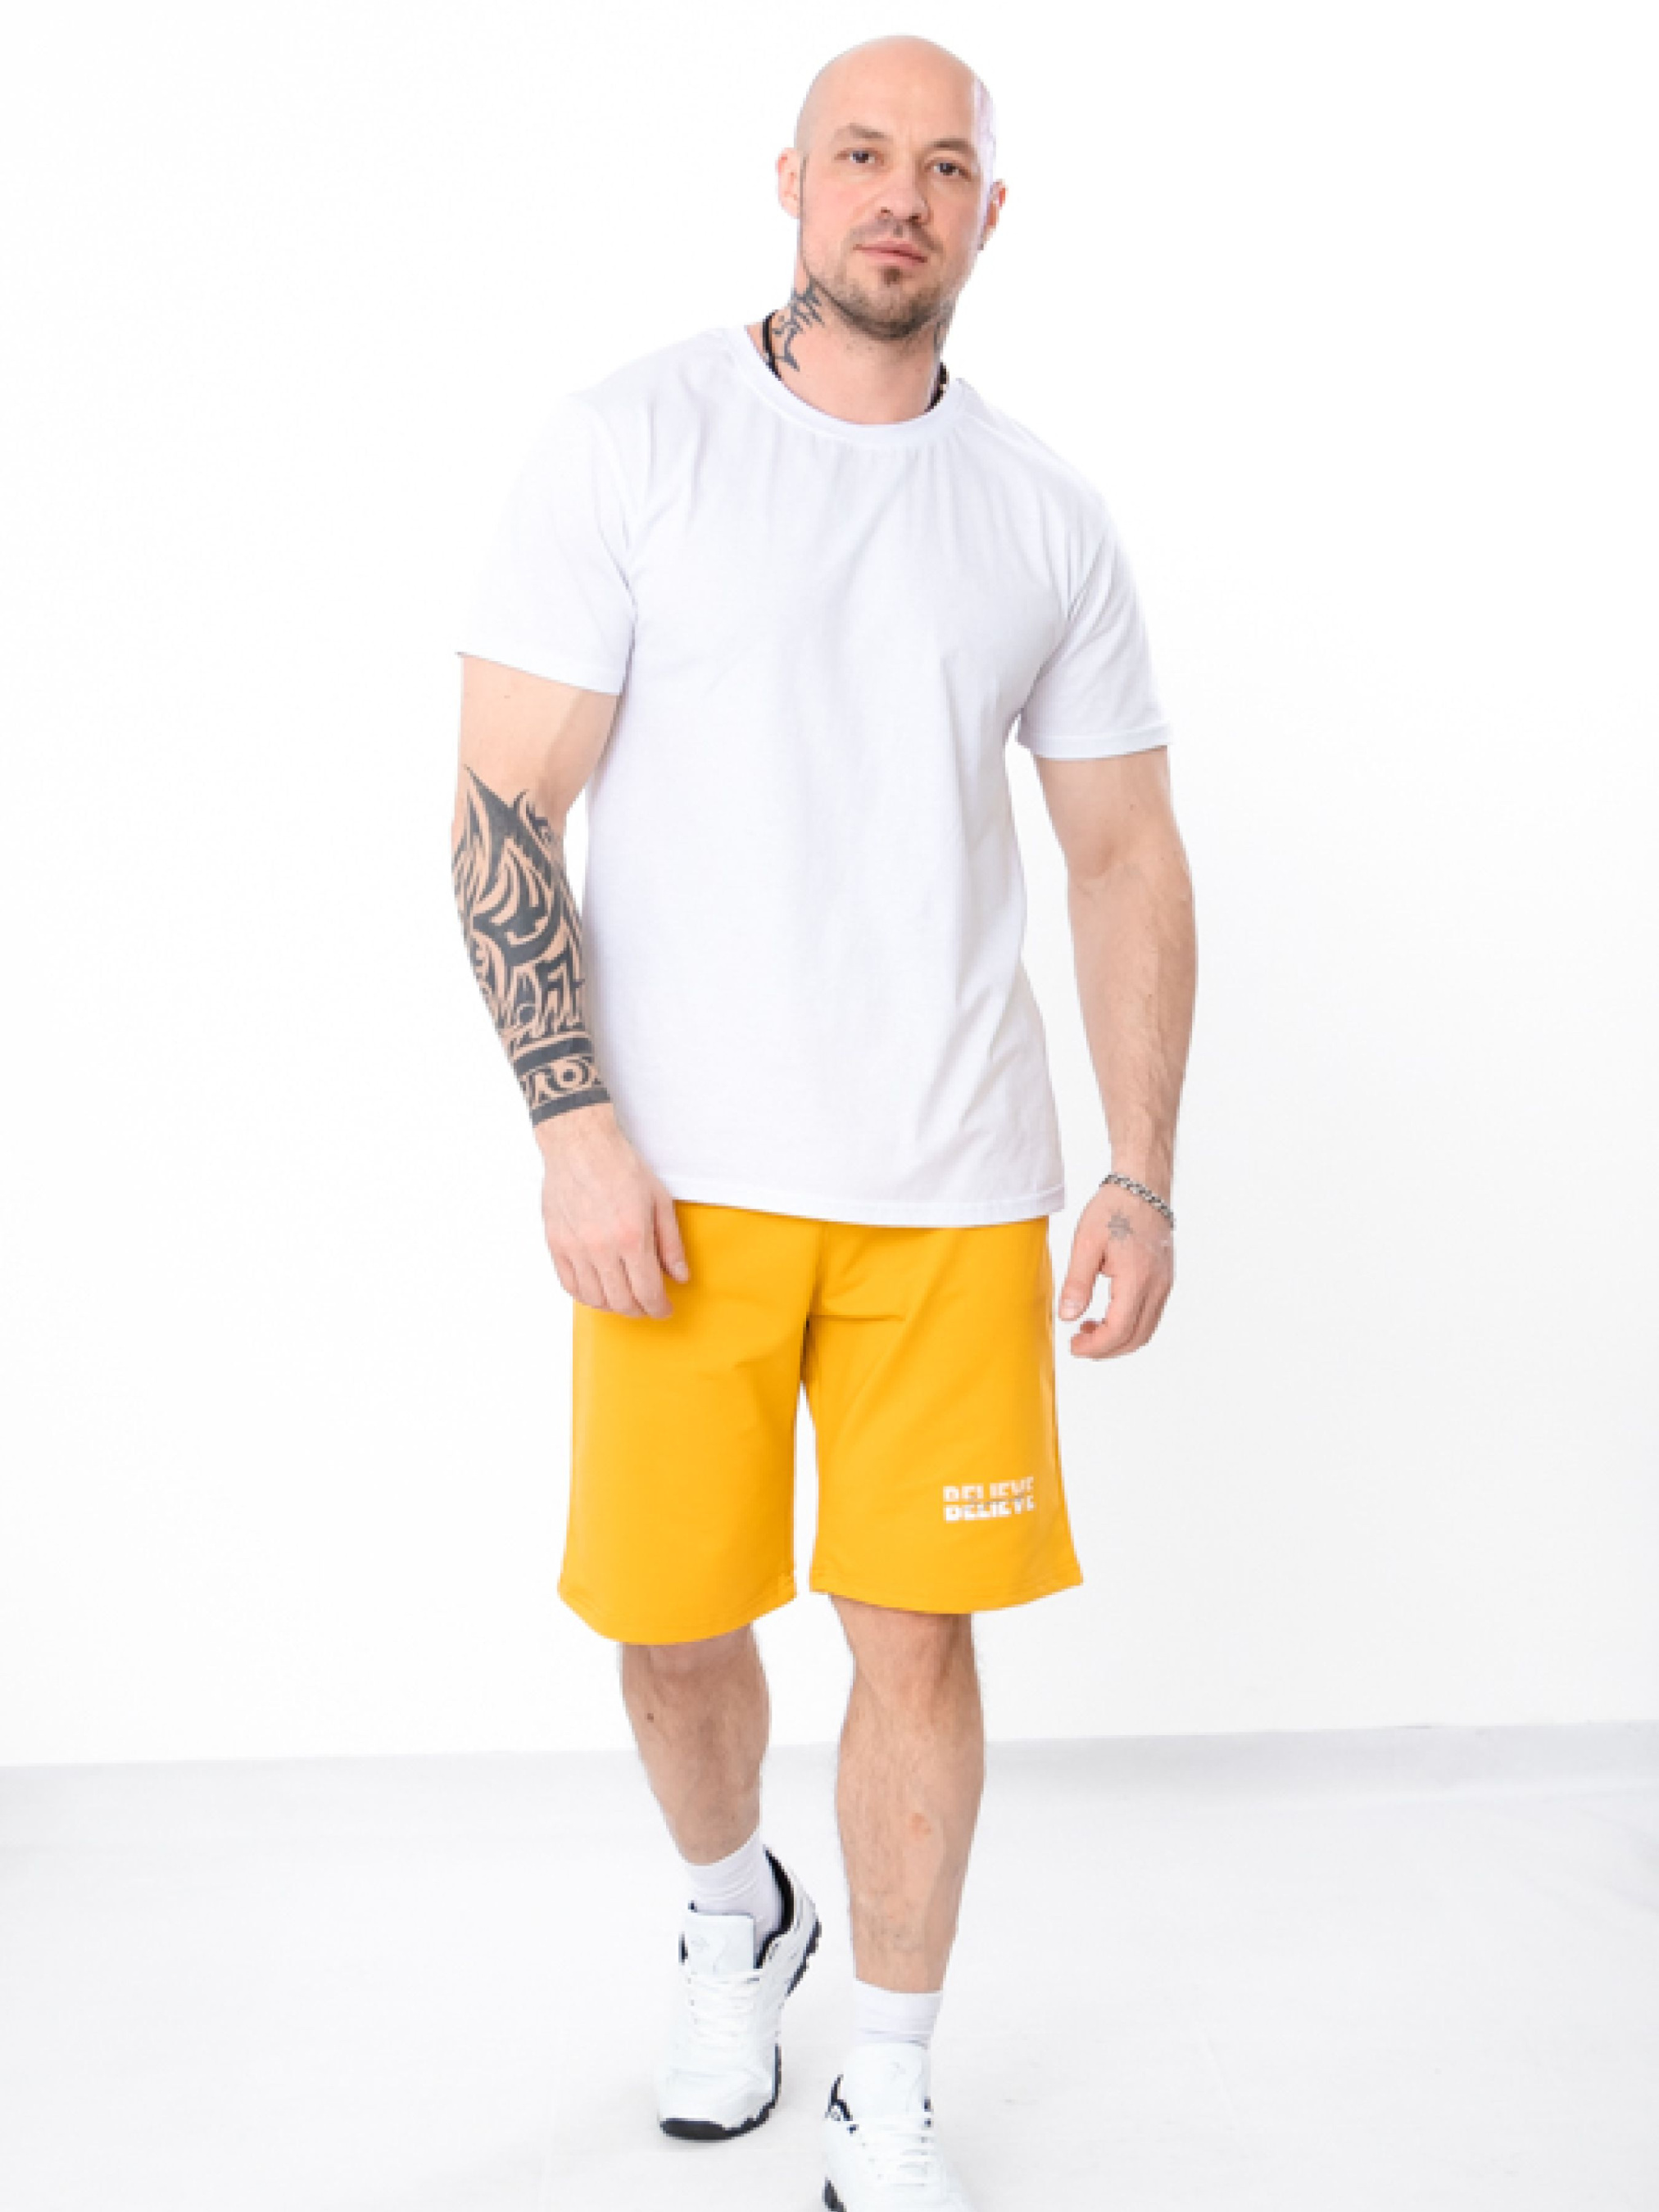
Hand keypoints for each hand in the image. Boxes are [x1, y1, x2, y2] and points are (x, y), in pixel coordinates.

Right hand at [535, 1102, 689, 1316]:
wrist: (580, 1145)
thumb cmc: (622, 1167)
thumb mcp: (659, 1201)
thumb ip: (671, 1244)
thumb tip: (680, 1277)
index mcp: (632, 1237)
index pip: (647, 1293)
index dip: (659, 1308)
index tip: (664, 1309)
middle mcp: (601, 1248)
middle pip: (621, 1302)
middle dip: (640, 1310)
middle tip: (648, 1305)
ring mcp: (575, 1248)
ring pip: (594, 1299)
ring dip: (613, 1306)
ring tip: (625, 1298)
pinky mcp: (556, 1243)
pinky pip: (570, 1285)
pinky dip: (586, 1295)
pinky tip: (599, 1289)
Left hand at [1057, 1183, 1173, 1359]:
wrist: (1143, 1188)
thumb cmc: (1113, 1210)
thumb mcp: (1085, 1243)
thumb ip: (1077, 1283)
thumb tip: (1068, 1316)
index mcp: (1137, 1279)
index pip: (1119, 1330)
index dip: (1095, 1346)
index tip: (1073, 1346)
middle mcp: (1157, 1287)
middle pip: (1136, 1338)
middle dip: (1106, 1349)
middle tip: (1079, 1344)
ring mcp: (1165, 1285)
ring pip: (1146, 1331)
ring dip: (1118, 1340)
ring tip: (1089, 1329)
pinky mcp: (1165, 1280)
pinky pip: (1150, 1316)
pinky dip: (1129, 1326)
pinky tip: (1106, 1315)